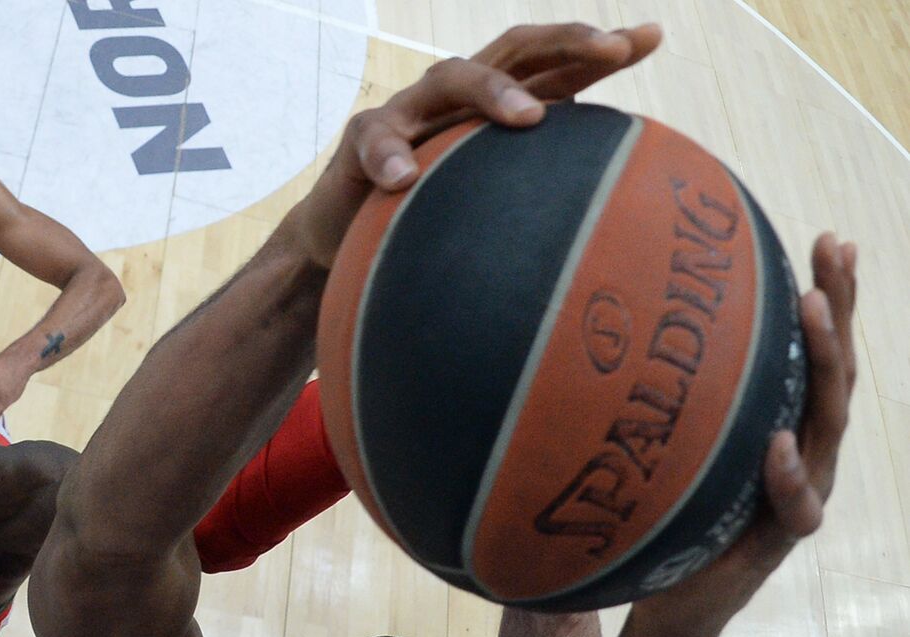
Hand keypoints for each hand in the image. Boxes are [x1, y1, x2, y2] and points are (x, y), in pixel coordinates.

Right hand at [285, 21, 662, 269]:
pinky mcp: (363, 139)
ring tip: (529, 117)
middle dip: (565, 42)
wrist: (345, 237)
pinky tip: (404, 179)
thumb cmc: (427, 222)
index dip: (598, 50)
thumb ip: (534, 204)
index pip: (554, 67)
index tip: (650, 39)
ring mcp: (410, 111)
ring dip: (493, 91)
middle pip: (515, 48)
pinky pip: (376, 139)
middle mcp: (457, 97)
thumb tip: (608, 235)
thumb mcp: (487, 210)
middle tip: (610, 49)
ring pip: (452, 77)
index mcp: (494, 109)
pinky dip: (390, 156)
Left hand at [632, 234, 857, 636]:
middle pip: (834, 372)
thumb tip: (623, 325)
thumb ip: (672, 401)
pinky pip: (796, 506)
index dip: (828, 295)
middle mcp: (803, 451)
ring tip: (811, 311)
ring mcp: (800, 493)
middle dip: (839, 307)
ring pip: (827, 425)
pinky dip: (787, 474)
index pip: (811, 351)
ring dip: (822, 365)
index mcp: (781, 422)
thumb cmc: (669, 514)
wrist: (672, 601)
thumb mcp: (671, 446)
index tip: (821, 237)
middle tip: (832, 251)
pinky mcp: (780, 538)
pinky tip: (777, 444)